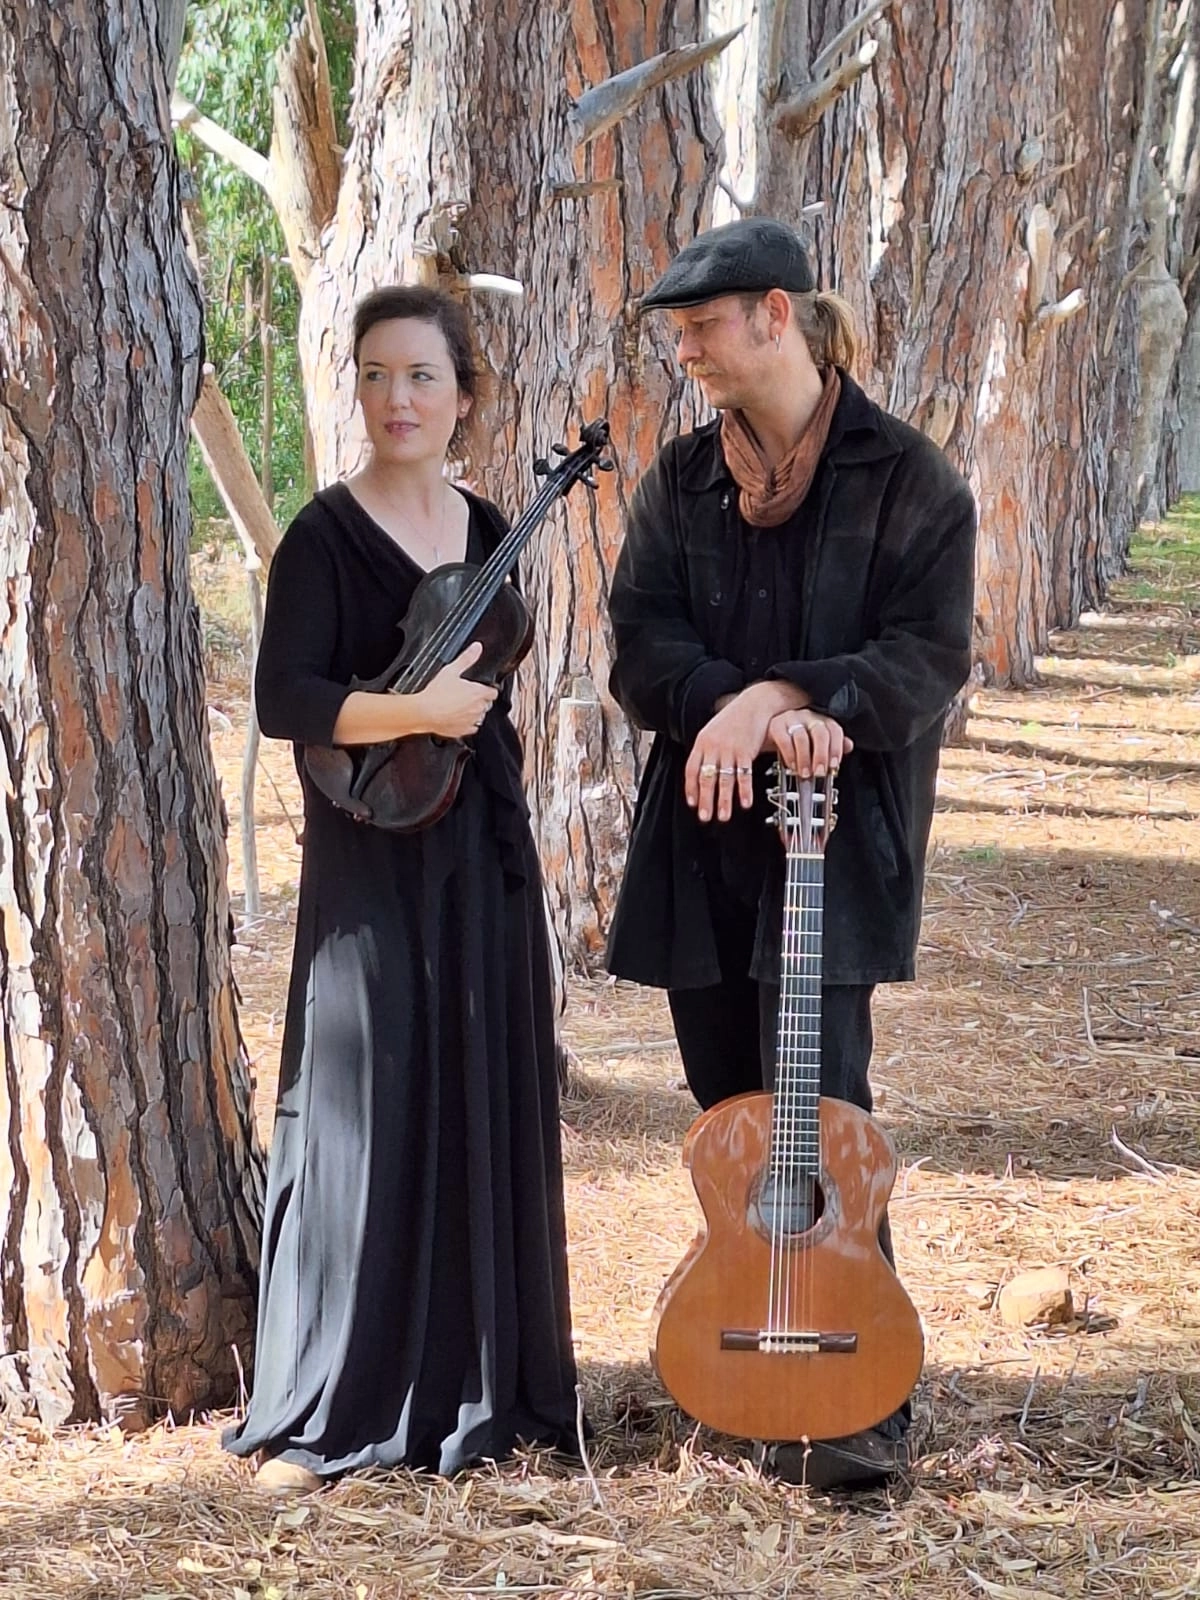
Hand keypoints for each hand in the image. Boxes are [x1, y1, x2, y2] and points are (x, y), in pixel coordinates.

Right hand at [409, 642, 497, 737]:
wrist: (424, 712)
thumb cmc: (436, 693)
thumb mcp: (451, 670)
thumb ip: (466, 658)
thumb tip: (477, 648)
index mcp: (478, 693)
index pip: (493, 692)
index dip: (488, 689)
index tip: (482, 688)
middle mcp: (478, 708)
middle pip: (486, 704)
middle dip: (480, 700)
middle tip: (467, 695)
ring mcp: (471, 721)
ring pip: (479, 716)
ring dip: (474, 712)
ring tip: (461, 706)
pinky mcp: (463, 731)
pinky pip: (471, 728)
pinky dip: (466, 723)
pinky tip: (457, 717)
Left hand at [685, 682, 798, 821]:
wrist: (754, 703)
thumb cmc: (734, 717)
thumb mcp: (713, 730)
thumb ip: (706, 749)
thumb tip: (700, 769)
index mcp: (702, 742)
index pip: (691, 769)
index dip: (691, 788)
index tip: (692, 803)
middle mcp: (714, 747)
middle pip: (707, 778)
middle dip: (706, 800)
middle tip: (705, 816)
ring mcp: (730, 749)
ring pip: (725, 779)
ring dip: (724, 800)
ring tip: (724, 816)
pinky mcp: (746, 751)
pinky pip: (744, 774)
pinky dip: (745, 790)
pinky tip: (745, 802)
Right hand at [767, 707, 852, 777]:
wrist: (768, 730)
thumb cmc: (796, 740)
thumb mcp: (816, 744)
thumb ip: (833, 745)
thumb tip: (848, 746)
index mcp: (822, 721)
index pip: (835, 731)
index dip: (836, 749)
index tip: (834, 766)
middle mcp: (809, 717)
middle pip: (820, 733)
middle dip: (821, 756)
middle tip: (819, 773)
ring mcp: (792, 719)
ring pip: (802, 737)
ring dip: (804, 758)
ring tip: (805, 773)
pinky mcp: (776, 725)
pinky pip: (784, 739)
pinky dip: (789, 755)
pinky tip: (792, 765)